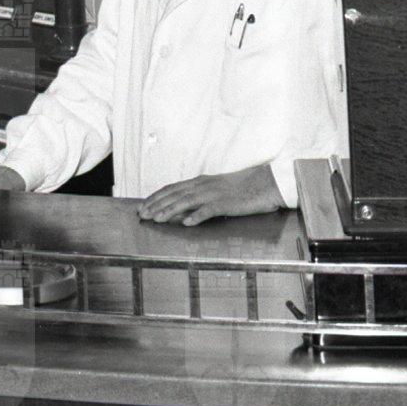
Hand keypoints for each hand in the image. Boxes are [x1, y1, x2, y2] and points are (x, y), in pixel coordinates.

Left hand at [137, 163, 282, 226]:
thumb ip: (200, 195)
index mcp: (199, 182)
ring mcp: (214, 194)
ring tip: (156, 219)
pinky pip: (208, 210)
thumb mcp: (216, 188)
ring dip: (169, 210)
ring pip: (186, 202)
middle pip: (174, 195)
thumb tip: (183, 208)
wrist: (265, 183)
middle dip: (156, 204)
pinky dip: (196, 216)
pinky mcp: (226, 204)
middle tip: (142, 214)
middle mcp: (203, 186)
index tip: (143, 206)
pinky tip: (186, 223)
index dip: (155, 197)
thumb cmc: (242, 188)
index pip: (171, 189)